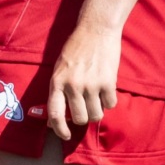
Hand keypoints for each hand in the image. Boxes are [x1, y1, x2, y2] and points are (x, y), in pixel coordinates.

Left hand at [43, 18, 120, 141]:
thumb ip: (58, 89)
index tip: (65, 135)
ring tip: (97, 95)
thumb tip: (55, 117)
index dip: (59, 129)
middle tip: (87, 107)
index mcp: (57, 81)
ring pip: (96, 115)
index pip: (54, 114)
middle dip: (84, 117)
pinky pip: (111, 104)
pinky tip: (106, 86)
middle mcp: (72, 85)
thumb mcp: (60, 67)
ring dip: (98, 109)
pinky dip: (110, 99)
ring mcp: (91, 85)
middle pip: (80, 119)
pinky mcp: (108, 83)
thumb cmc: (76, 47)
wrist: (96, 29)